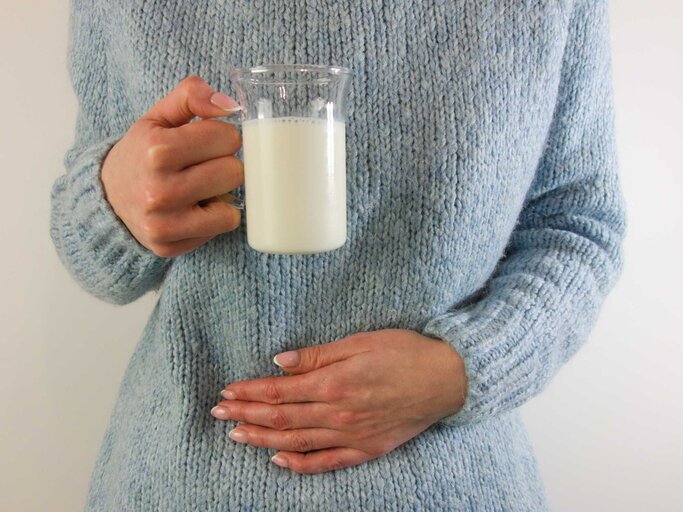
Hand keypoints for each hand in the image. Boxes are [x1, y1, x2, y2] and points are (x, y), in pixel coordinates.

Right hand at [101, 76, 243, 256]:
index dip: (222, 137)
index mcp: (158, 150)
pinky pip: (221, 228)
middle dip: (224, 165)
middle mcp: (160, 189)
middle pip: (235, 172)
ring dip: (221, 195)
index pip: (229, 137)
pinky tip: (193, 210)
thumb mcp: (159, 116)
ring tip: (199, 189)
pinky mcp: (169, 245)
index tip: (205, 143)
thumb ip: (191, 96)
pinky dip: (214, 218)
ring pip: (232, 206)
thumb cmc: (142, 153)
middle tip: (202, 167)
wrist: (106, 197)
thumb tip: (230, 105)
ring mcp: (164, 222)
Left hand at [211, 329, 466, 473]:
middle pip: (281, 418)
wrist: (446, 380)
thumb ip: (318, 354)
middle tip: (219, 413)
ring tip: (236, 436)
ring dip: (262, 439)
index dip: (250, 393)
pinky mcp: (365, 449)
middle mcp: (338, 413)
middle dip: (246, 415)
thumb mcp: (361, 342)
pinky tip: (278, 461)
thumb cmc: (404, 353)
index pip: (279, 392)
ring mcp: (351, 435)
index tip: (228, 391)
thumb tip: (279, 362)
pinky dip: (299, 464)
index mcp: (334, 382)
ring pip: (296, 442)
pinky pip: (326, 462)